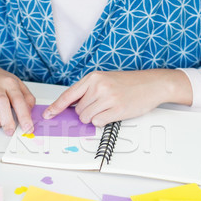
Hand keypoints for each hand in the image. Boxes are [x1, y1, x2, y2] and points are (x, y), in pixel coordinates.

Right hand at [0, 55, 35, 134]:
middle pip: (1, 102)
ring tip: (0, 123)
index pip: (18, 99)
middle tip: (11, 131)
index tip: (28, 127)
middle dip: (8, 121)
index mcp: (8, 82)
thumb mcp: (16, 83)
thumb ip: (26, 97)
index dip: (24, 115)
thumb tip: (29, 112)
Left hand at [42, 69, 191, 126]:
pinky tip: (113, 112)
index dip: (56, 107)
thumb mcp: (105, 80)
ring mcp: (108, 97)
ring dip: (95, 117)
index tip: (48, 114)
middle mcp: (99, 86)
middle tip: (101, 106)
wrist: (153, 83)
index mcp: (93, 77)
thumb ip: (89, 91)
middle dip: (86, 112)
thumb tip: (72, 107)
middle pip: (78, 110)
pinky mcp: (117, 109)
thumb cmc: (130, 83)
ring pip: (87, 118)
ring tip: (108, 108)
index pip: (69, 95)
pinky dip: (103, 121)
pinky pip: (98, 122)